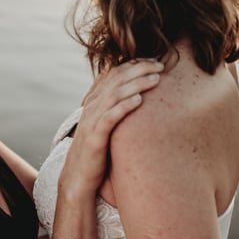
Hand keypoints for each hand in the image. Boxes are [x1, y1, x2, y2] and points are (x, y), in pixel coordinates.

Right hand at [61, 59, 163, 195]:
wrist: (77, 177)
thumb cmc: (97, 151)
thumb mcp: (105, 124)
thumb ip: (115, 108)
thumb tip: (137, 97)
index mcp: (95, 100)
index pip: (114, 72)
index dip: (134, 64)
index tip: (154, 61)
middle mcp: (92, 106)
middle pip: (116, 78)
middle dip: (139, 69)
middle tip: (160, 65)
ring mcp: (92, 121)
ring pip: (115, 94)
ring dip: (136, 84)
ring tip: (156, 79)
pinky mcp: (94, 138)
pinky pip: (109, 118)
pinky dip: (124, 107)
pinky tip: (139, 100)